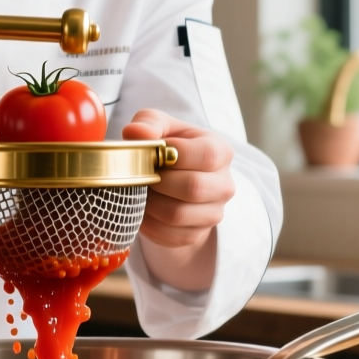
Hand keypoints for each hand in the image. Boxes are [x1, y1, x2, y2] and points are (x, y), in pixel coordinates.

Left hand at [122, 109, 234, 289]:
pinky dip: (148, 224)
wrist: (175, 180)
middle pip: (193, 188)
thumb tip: (134, 133)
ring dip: (150, 204)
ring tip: (139, 192)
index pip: (205, 155)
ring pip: (178, 215)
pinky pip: (169, 235)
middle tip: (141, 175)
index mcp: (220, 151)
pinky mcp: (197, 234)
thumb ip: (149, 123)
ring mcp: (213, 213)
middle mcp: (224, 184)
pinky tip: (142, 209)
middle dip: (158, 181)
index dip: (171, 155)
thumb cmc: (168, 148)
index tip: (150, 153)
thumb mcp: (160, 126)